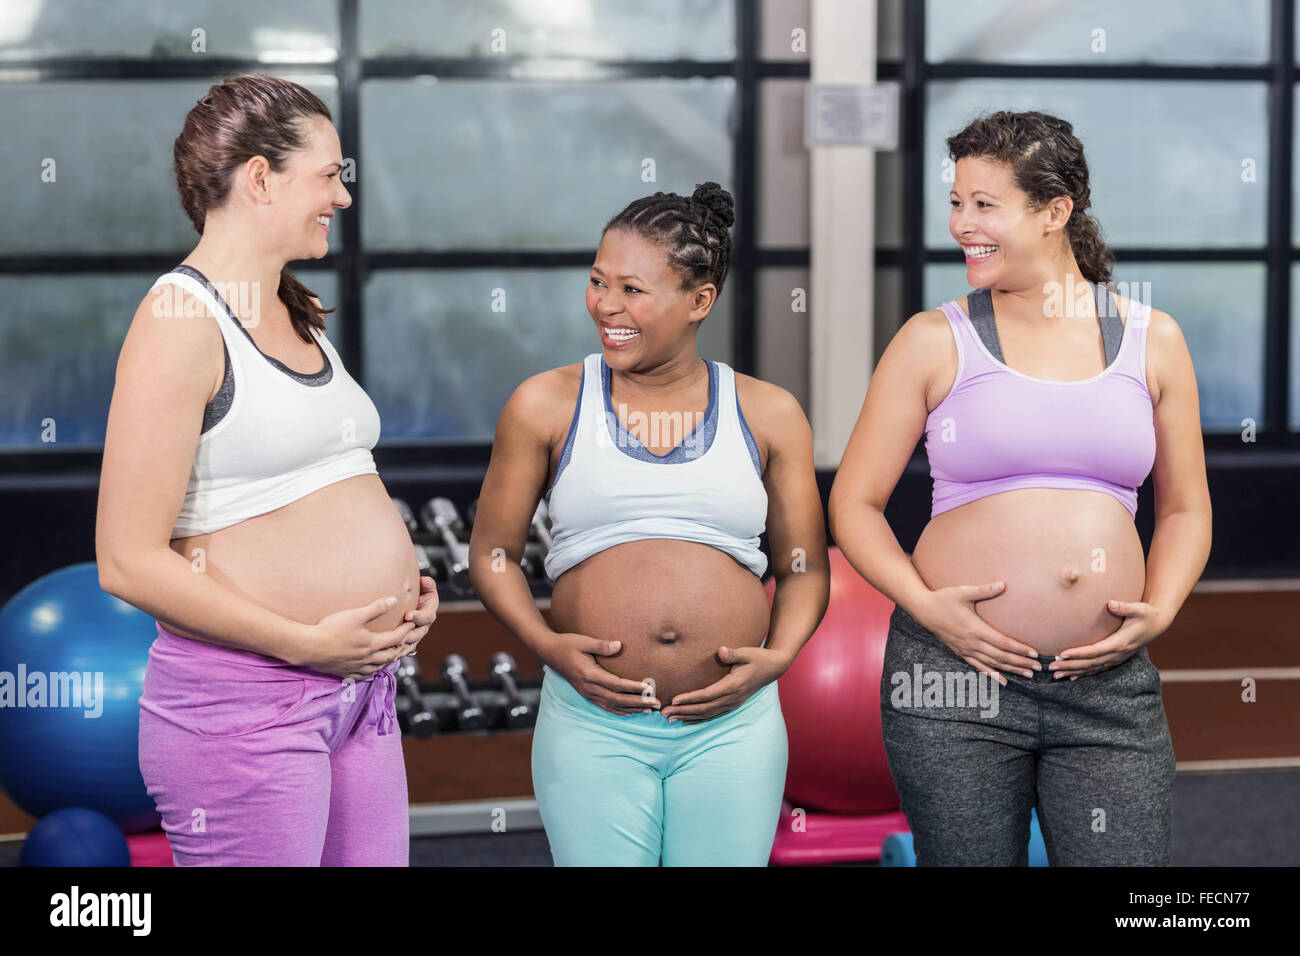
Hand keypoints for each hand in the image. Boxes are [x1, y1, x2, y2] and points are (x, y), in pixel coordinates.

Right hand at [303, 596, 416, 680]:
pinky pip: (362, 675)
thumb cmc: (331, 629)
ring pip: (378, 667)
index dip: (405, 631)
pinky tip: (369, 670)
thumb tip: (393, 600)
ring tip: (392, 657)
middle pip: (389, 655)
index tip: (411, 625)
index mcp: (371, 644)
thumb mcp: (355, 615)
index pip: (395, 638)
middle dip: (400, 649)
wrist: (309, 646)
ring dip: (388, 662)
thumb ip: (376, 608)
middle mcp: (366, 658)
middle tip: (407, 643)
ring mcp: (355, 667)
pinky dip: (371, 672)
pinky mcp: (344, 672)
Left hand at [395, 575, 437, 657]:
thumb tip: (425, 581)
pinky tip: (388, 655)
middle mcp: (423, 626)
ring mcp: (415, 636)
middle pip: (418, 634)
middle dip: (409, 635)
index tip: (408, 615)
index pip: (426, 616)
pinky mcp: (407, 643)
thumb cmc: (418, 594)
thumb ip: (427, 585)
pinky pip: (403, 651)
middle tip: (400, 637)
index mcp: (428, 613)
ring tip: (393, 647)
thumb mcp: (425, 588)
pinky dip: (397, 654)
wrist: (411, 605)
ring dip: (402, 646)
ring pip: (410, 644)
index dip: (418, 617)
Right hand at [544, 632, 662, 714]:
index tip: (649, 688)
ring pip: (613, 705)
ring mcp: (587, 693)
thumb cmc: (567, 644)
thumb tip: (619, 645)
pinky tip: (631, 713)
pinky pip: (605, 706)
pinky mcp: (587, 694)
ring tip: (650, 711)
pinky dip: (620, 711)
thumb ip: (602, 645)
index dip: (633, 687)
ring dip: (632, 709)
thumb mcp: (584, 641)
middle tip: (657, 704)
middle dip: (638, 703)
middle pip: (617, 699)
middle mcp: (589, 688)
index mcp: (589, 674)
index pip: (616, 684)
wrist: (550, 652)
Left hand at [659, 645, 789, 722]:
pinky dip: (699, 719)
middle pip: (703, 708)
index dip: (690, 698)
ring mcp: (732, 703)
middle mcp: (732, 698)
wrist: (774, 667)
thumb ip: (733, 653)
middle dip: (682, 711)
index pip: (707, 695)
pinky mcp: (733, 704)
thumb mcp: (747, 652)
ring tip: (669, 719)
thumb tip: (720, 650)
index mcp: (733, 685)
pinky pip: (713, 715)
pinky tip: (686, 721)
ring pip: (707, 714)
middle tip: (663, 713)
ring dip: (687, 717)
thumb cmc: (758, 657)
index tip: (674, 700)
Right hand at [917, 582, 1042, 686]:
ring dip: (1011, 670)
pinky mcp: (960, 652)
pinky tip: (1003, 681)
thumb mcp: (963, 592)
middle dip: (1020, 662)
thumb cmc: (944, 599)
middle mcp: (972, 643)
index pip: (1003, 642)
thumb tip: (1003, 584)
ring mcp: (966, 649)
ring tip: (1027, 674)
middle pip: (1001, 656)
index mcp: (975, 629)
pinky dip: (992, 674)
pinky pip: (978, 666)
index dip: (1019, 649)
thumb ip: (984, 590)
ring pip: (992, 664)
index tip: (1034, 653)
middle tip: (1038, 667)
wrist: (923, 610)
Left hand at [1049, 599, 1169, 679]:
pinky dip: (1083, 673)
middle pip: (1090, 663)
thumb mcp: (1139, 609)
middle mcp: (1117, 654)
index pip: (1096, 650)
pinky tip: (1071, 677)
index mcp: (1121, 643)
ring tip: (1056, 674)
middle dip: (1070, 665)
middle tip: (1051, 667)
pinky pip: (1097, 669)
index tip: (1062, 654)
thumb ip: (1125, 607)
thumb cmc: (1146, 614)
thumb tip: (1111, 603)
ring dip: (1074, 672)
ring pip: (1092, 668)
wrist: (1157, 625)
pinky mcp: (1115, 658)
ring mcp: (1117, 658)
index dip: (1079, 654)